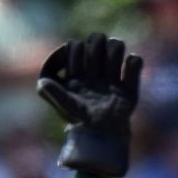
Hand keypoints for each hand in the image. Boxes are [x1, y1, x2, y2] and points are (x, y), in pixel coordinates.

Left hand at [36, 32, 142, 177]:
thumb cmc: (81, 121)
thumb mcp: (66, 107)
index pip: (76, 45)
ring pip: (116, 45)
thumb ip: (53, 93)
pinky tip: (126, 73)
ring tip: (112, 70)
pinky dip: (133, 63)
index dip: (76, 50)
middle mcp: (95, 70)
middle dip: (97, 45)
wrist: (103, 137)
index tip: (77, 67)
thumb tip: (42, 83)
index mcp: (77, 72)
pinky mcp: (129, 85)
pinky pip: (136, 62)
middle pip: (97, 39)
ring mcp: (113, 76)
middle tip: (96, 65)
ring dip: (115, 51)